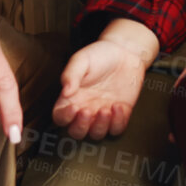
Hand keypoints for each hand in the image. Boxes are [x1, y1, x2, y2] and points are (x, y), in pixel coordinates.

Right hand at [53, 20, 156, 139]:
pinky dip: (118, 122)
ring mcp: (102, 113)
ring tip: (106, 108)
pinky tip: (118, 106)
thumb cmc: (100, 54)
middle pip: (76, 132)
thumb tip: (65, 91)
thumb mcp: (81, 60)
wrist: (125, 51)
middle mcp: (85, 108)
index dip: (64, 117)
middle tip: (88, 111)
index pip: (60, 117)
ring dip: (100, 126)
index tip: (73, 107)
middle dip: (82, 126)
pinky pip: (117, 129)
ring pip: (97, 134)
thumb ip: (70, 74)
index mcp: (71, 98)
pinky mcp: (120, 114)